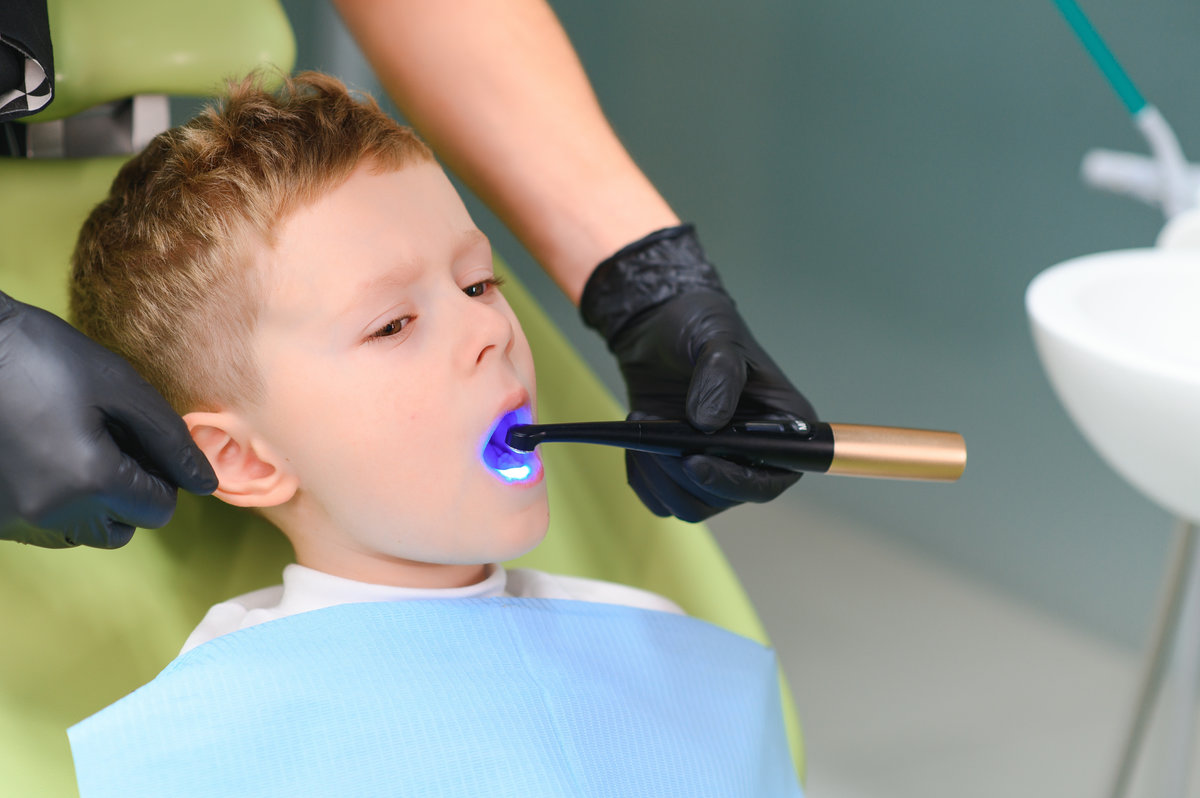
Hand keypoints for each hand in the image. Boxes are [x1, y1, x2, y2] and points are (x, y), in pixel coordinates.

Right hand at [0, 292, 217, 547]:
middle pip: (122, 530)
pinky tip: (44, 458)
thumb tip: (205, 484)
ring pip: (81, 535)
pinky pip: (41, 527)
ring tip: (76, 450)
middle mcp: (50, 512)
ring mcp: (13, 518)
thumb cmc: (46, 356)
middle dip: (130, 495)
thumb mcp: (123, 389)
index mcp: (91, 481)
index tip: (142, 441)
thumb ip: (170, 441)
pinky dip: (55, 504)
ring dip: (93, 504)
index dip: (162, 476)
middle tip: (112, 444)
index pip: (158, 509)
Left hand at [581, 225, 816, 521]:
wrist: (658, 326)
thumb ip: (720, 376)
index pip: (771, 478)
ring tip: (642, 424)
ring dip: (658, 474)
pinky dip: (643, 476)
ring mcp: (717, 466)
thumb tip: (708, 424)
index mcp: (784, 427)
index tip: (694, 463)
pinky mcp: (680, 471)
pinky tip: (637, 440)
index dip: (734, 482)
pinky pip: (660, 499)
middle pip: (724, 497)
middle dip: (682, 473)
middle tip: (653, 432)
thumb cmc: (701, 325)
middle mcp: (754, 456)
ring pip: (689, 505)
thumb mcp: (717, 337)